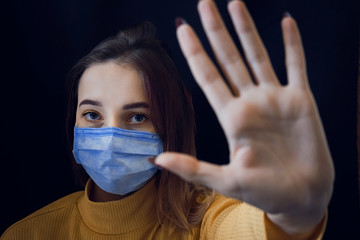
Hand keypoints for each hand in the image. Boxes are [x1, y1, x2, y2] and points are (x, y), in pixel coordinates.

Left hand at [155, 0, 333, 234]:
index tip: (182, 29)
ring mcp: (275, 98)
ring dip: (247, 29)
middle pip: (228, 58)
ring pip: (258, 55)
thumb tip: (156, 160)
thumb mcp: (225, 181)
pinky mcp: (301, 100)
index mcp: (232, 118)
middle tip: (204, 3)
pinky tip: (286, 22)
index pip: (208, 77)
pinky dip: (293, 44)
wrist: (301, 197)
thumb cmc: (264, 192)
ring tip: (234, 4)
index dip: (195, 52)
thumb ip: (192, 168)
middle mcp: (250, 102)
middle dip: (216, 31)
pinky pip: (296, 64)